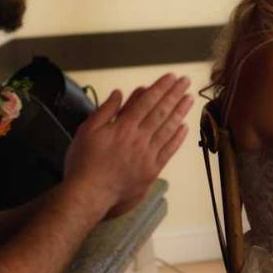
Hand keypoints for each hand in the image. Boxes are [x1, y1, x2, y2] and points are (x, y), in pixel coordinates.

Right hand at [64, 74, 192, 219]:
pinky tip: (184, 127)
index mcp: (123, 126)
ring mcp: (147, 155)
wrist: (89, 194)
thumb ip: (105, 111)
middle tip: (185, 82)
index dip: (160, 88)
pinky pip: (168, 151)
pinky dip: (177, 138)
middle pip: (161, 112)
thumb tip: (119, 93)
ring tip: (189, 99)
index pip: (146, 102)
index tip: (171, 78)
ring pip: (168, 129)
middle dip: (174, 95)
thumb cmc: (84, 163)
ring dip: (180, 112)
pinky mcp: (152, 170)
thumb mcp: (86, 130)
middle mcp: (139, 138)